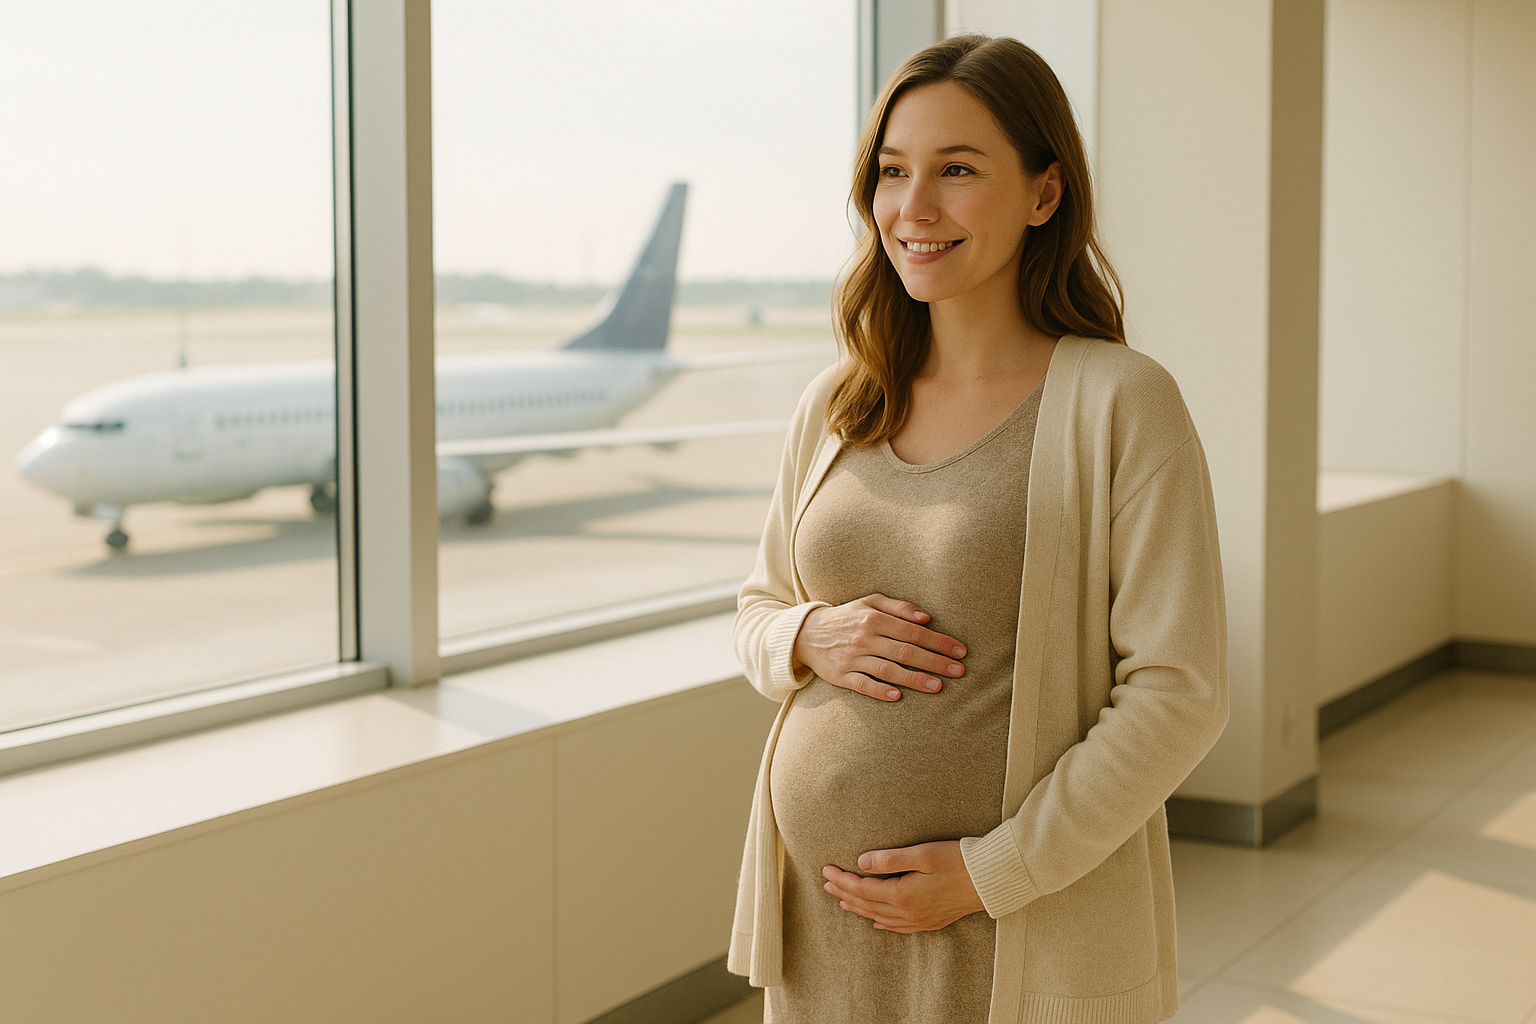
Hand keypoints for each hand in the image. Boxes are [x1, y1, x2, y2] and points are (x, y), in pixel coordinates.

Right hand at [792, 594, 965, 701]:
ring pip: (888, 670)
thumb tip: (926, 617)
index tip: (960, 651)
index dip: (939, 641)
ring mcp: (852, 658)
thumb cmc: (847, 617)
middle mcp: (864, 637)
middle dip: (934, 662)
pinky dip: (879, 691)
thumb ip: (898, 607)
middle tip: (958, 671)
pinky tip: (897, 696)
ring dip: (914, 679)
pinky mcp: (841, 676)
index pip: (913, 631)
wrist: (806, 633)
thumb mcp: (869, 602)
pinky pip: (862, 685)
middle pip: (905, 651)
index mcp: (874, 618)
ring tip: (938, 686)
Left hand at [822, 841, 984, 932]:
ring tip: (842, 901)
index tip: (825, 870)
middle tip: (826, 884)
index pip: (862, 888)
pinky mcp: (932, 922)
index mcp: (903, 895)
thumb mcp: (922, 854)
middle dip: (844, 893)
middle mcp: (909, 913)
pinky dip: (882, 923)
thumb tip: (861, 862)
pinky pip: (899, 927)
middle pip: (867, 905)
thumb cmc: (959, 860)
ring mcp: (920, 920)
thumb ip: (890, 859)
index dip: (842, 879)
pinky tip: (876, 922)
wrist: (991, 879)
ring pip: (880, 917)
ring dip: (859, 908)